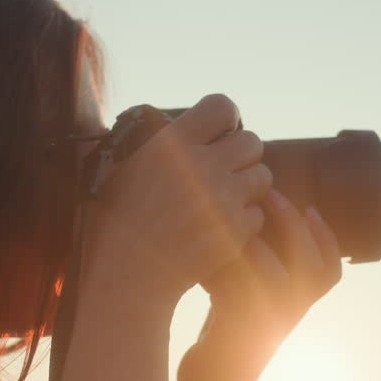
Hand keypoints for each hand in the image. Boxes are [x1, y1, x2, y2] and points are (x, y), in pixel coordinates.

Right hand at [81, 94, 272, 317]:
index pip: (222, 106)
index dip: (226, 119)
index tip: (219, 134)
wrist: (127, 275)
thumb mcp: (128, 168)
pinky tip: (217, 229)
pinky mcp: (235, 230)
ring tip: (221, 201)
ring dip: (247, 187)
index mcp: (171, 143)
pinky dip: (243, 221)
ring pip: (262, 176)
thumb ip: (162, 143)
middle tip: (224, 172)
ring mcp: (222, 198)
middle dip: (241, 156)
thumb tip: (190, 128)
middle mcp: (201, 165)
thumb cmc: (118, 221)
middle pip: (251, 141)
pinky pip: (258, 213)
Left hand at [177, 188, 342, 380]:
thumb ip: (255, 274)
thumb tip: (245, 225)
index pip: (330, 272)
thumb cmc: (225, 344)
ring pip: (276, 273)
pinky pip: (238, 286)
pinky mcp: (237, 328)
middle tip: (272, 193)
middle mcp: (289, 315)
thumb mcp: (249, 306)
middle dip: (294, 223)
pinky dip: (226, 261)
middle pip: (312, 265)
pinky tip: (211, 246)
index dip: (327, 238)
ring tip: (242, 213)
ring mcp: (266, 323)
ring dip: (260, 238)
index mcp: (296, 308)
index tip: (312, 208)